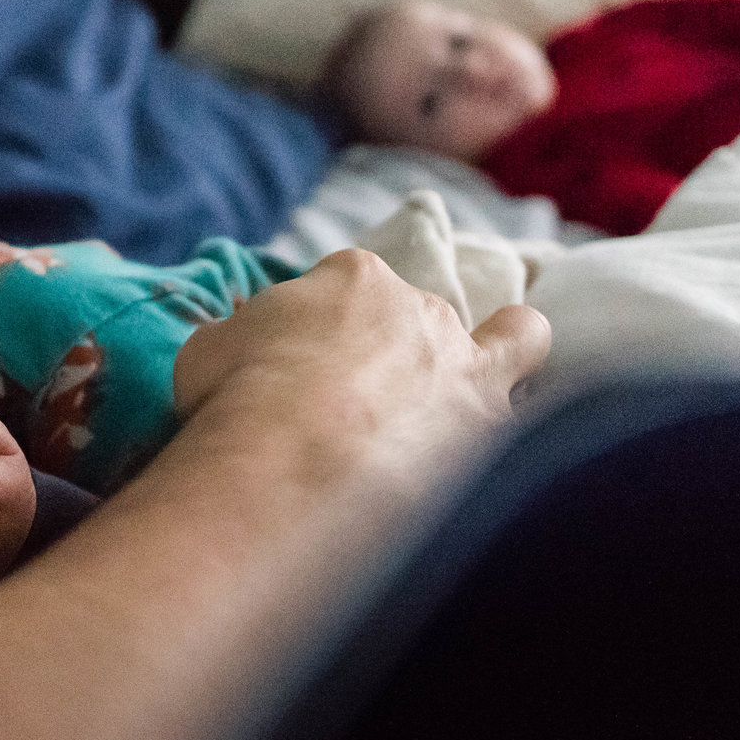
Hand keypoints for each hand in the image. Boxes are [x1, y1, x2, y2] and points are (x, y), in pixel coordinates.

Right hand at [171, 248, 550, 502]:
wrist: (291, 462)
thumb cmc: (237, 401)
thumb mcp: (206, 354)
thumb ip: (235, 342)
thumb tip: (234, 353)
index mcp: (348, 277)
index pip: (344, 287)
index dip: (323, 332)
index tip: (301, 374)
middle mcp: (417, 304)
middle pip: (413, 320)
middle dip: (391, 359)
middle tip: (355, 416)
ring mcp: (462, 357)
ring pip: (504, 335)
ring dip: (484, 362)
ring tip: (454, 410)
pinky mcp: (491, 414)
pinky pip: (532, 370)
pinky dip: (527, 394)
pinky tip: (509, 431)